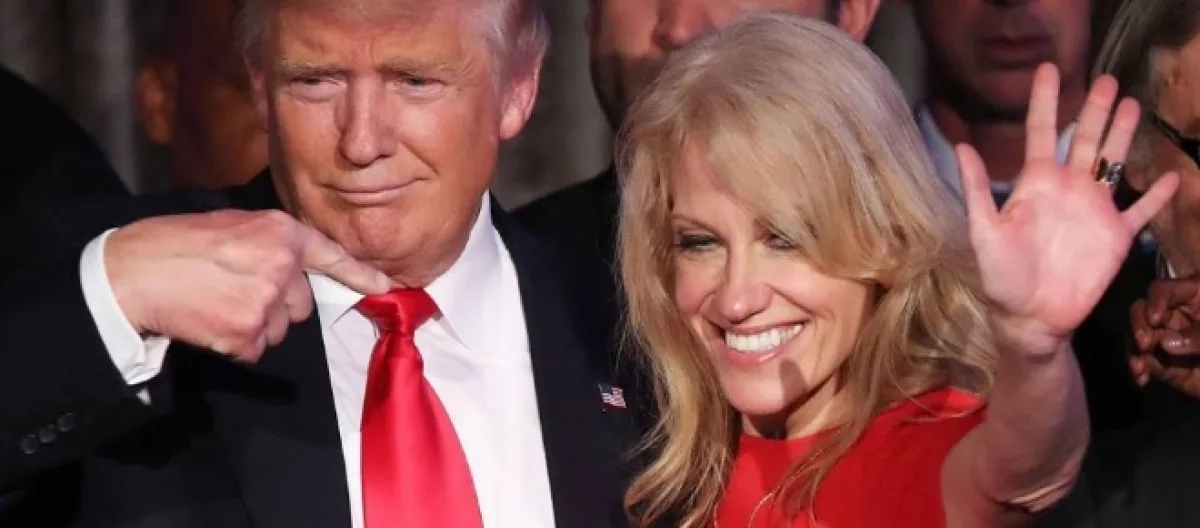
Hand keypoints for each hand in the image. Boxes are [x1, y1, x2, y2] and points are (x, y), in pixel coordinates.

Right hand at [105, 209, 391, 362]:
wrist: (132, 273)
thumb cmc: (175, 243)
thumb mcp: (231, 224)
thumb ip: (269, 243)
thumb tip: (290, 267)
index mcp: (281, 232)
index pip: (331, 256)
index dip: (360, 275)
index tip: (386, 288)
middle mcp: (281, 266)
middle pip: (301, 304)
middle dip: (277, 303)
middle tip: (234, 289)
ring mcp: (266, 303)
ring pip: (279, 329)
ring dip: (255, 325)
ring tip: (217, 302)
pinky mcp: (246, 334)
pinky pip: (255, 350)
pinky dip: (236, 344)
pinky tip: (210, 322)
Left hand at [958, 63, 1178, 355]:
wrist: (1029, 317)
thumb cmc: (1001, 275)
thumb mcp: (984, 230)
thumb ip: (977, 189)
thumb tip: (961, 146)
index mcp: (1035, 183)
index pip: (1040, 132)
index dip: (1043, 101)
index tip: (1047, 69)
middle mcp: (1067, 188)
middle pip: (1084, 138)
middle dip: (1095, 109)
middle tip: (1106, 79)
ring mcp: (1094, 209)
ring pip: (1113, 162)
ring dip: (1124, 135)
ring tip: (1134, 105)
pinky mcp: (1116, 235)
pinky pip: (1141, 210)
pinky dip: (1157, 195)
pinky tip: (1172, 176)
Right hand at [1129, 277, 1199, 396]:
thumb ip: (1199, 336)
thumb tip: (1165, 343)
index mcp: (1195, 297)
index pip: (1165, 290)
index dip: (1156, 301)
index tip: (1155, 319)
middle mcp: (1176, 315)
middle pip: (1144, 311)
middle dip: (1139, 326)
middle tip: (1144, 343)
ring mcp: (1168, 339)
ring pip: (1139, 337)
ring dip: (1134, 351)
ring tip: (1139, 368)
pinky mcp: (1165, 363)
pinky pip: (1144, 362)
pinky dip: (1139, 369)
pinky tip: (1141, 378)